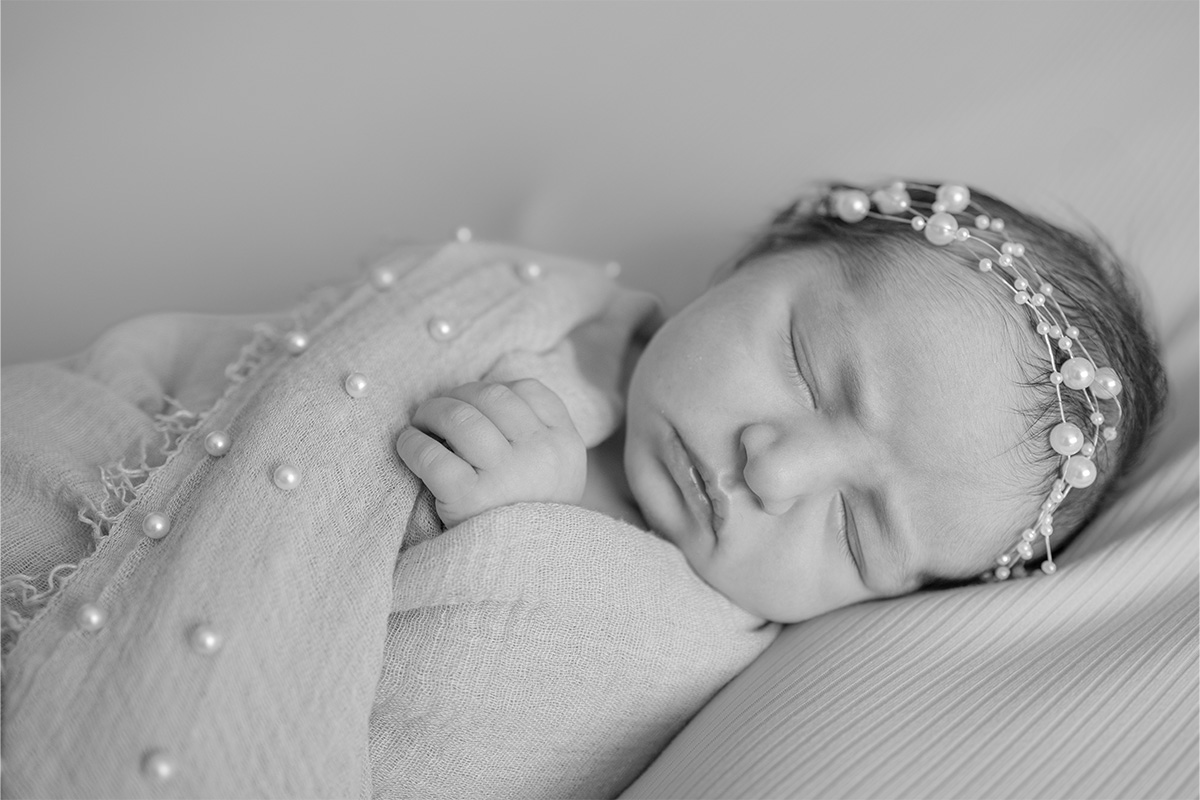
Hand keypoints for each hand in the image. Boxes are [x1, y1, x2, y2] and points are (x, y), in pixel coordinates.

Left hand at [396, 380, 586, 527]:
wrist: (529, 577)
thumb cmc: (532, 519)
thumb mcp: (558, 474)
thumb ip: (539, 434)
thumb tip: (485, 397)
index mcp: (566, 445)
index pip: (527, 390)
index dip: (492, 391)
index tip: (474, 405)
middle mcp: (541, 454)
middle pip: (490, 396)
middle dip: (455, 397)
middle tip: (436, 412)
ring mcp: (506, 475)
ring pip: (460, 418)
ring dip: (430, 413)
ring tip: (420, 425)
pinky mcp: (469, 498)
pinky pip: (432, 455)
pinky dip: (412, 445)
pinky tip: (409, 447)